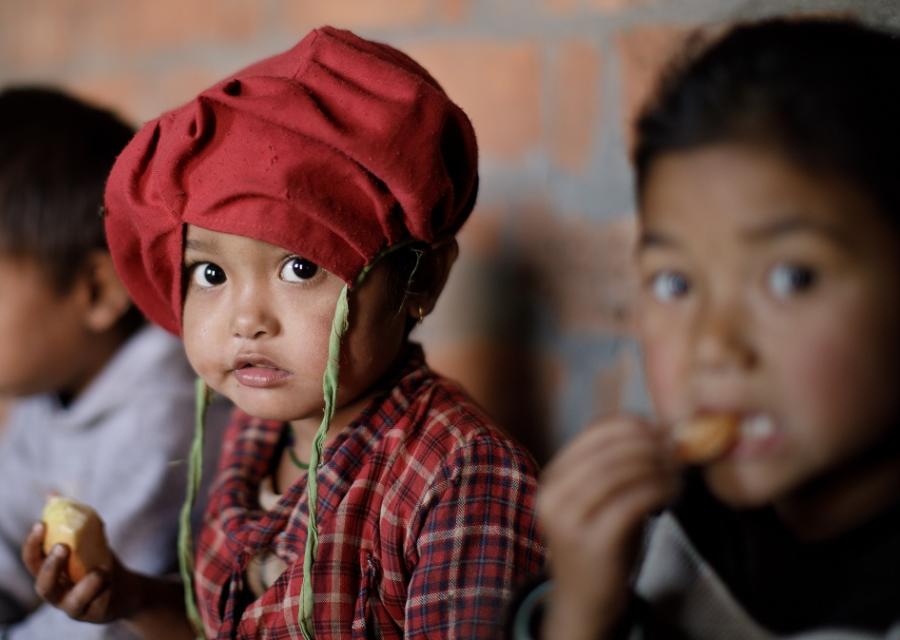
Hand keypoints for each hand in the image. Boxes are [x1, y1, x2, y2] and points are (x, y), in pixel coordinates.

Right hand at [21, 522, 132, 623]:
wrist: (126, 588)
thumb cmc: (99, 562)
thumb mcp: (88, 540)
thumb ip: (71, 520)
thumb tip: (51, 494)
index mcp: (51, 574)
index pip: (33, 561)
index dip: (32, 545)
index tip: (40, 524)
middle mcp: (57, 593)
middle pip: (44, 586)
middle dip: (51, 567)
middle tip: (62, 547)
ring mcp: (75, 607)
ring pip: (71, 603)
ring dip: (84, 585)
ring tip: (100, 570)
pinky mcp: (95, 614)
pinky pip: (97, 605)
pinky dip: (104, 590)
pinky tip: (111, 576)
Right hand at [537, 416, 679, 639]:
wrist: (583, 602)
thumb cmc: (599, 544)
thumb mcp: (598, 499)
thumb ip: (616, 467)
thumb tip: (660, 433)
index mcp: (554, 476)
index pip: (595, 430)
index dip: (634, 424)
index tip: (661, 431)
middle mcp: (553, 493)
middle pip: (611, 449)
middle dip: (651, 445)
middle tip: (677, 451)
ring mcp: (569, 519)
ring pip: (621, 472)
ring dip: (658, 466)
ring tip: (678, 472)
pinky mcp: (592, 542)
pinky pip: (633, 500)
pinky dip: (660, 489)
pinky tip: (674, 492)